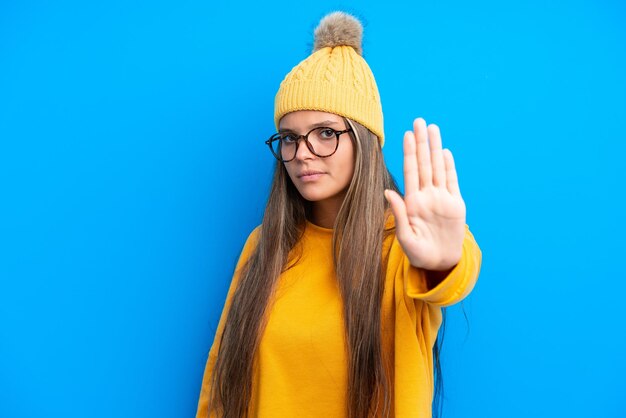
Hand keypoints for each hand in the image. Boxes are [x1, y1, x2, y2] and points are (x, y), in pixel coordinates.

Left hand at [384, 118, 466, 270]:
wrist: (440, 264)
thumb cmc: (419, 254)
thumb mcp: (406, 237)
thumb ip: (399, 214)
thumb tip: (388, 192)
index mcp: (413, 202)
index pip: (410, 171)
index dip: (409, 153)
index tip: (406, 134)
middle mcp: (427, 196)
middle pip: (424, 163)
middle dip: (422, 142)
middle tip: (419, 121)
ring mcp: (442, 198)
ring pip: (438, 167)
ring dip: (435, 148)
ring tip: (433, 128)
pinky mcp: (456, 205)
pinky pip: (452, 181)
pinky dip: (449, 166)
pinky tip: (444, 152)